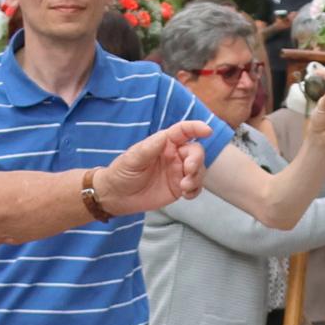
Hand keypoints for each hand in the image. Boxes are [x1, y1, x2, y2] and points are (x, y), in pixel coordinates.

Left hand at [90, 123, 208, 215]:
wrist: (117, 196)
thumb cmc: (122, 172)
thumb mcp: (132, 159)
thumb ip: (149, 148)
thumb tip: (164, 136)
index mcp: (163, 143)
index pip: (183, 131)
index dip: (196, 128)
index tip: (207, 131)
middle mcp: (174, 155)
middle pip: (195, 152)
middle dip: (197, 160)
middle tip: (188, 170)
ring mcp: (177, 172)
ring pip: (199, 170)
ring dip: (196, 178)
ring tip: (184, 187)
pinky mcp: (178, 187)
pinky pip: (195, 187)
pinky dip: (195, 190)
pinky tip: (186, 195)